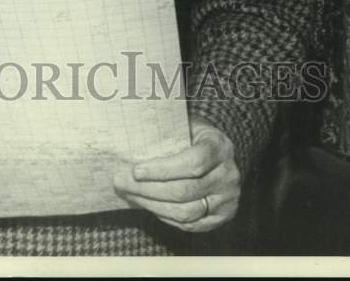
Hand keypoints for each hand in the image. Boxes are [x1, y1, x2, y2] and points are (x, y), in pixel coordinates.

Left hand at [112, 115, 239, 231]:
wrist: (218, 151)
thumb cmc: (192, 135)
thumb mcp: (184, 124)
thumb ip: (165, 133)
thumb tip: (127, 143)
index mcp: (219, 147)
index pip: (193, 163)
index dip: (162, 170)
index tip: (136, 170)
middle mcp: (228, 175)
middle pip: (185, 191)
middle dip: (147, 190)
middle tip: (121, 183)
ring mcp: (228, 199)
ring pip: (186, 212)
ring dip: (152, 206)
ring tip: (130, 195)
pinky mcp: (224, 217)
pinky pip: (191, 225)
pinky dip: (166, 218)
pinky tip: (149, 206)